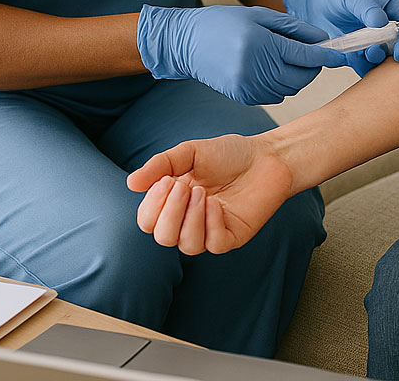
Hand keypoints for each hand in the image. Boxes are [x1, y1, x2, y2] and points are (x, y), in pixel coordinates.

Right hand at [127, 134, 292, 254]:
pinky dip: (210, 224)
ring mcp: (211, 231)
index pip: (148, 221)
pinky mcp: (232, 237)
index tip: (166, 180)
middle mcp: (189, 220)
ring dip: (190, 218)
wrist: (267, 156)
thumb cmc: (229, 154)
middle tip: (184, 186)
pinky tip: (218, 204)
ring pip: (186, 246)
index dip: (152, 206)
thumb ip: (161, 165)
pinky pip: (213, 244)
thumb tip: (131, 183)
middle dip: (169, 213)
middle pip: (162, 237)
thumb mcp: (190, 152)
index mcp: (174, 202)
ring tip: (203, 193)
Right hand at [136, 5, 342, 104]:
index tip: (340, 56)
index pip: (304, 54)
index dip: (326, 56)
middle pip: (301, 76)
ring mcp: (248, 86)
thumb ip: (293, 28)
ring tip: (287, 58)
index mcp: (260, 43)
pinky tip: (271, 69)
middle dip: (312, 66)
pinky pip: (275, 95)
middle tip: (311, 53)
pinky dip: (281, 85)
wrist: (187, 43)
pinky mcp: (243, 98)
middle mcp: (255, 68)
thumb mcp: (259, 15)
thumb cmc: (223, 23)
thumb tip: (322, 40)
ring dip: (297, 76)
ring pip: (290, 88)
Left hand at [282, 0, 398, 74]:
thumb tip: (382, 22)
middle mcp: (389, 29)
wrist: (313, 6)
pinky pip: (369, 69)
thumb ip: (368, 7)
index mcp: (394, 9)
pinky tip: (357, 60)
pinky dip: (367, 69)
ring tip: (371, 52)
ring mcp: (376, 45)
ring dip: (383, 60)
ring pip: (388, 59)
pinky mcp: (361, 58)